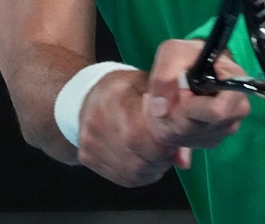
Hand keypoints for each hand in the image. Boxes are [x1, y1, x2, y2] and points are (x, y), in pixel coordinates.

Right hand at [75, 40, 250, 186]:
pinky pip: (126, 177)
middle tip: (167, 139)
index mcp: (120, 103)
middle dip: (165, 150)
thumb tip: (186, 155)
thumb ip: (171, 111)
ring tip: (154, 145)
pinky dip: (140, 171)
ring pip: (139, 170)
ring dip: (155, 163)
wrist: (78, 96)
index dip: (171, 137)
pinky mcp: (89, 158)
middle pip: (148, 154)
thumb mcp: (148, 86)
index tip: (176, 132)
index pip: (154, 132)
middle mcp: (103, 126)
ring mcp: (94, 144)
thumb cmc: (119, 88)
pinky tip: (141, 155)